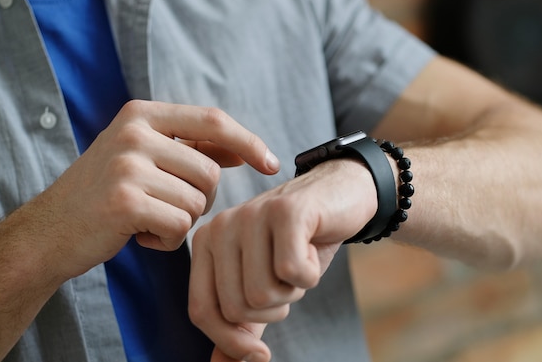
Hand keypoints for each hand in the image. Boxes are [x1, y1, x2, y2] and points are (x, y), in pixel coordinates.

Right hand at [35, 100, 279, 278]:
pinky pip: (179, 227)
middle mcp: (134, 133)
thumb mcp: (148, 158)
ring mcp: (127, 166)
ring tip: (148, 219)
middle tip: (166, 206)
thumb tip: (245, 152)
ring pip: (198, 202)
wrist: (50, 230)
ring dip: (182, 221)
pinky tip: (140, 236)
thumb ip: (194, 150)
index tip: (272, 164)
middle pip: (210, 172)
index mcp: (142, 114)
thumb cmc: (108, 193)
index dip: (248, 142)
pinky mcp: (124, 201)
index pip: (213, 119)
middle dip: (202, 199)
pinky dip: (167, 241)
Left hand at [188, 158, 377, 361]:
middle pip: (237, 308)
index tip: (261, 354)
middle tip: (287, 278)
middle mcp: (221, 226)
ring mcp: (252, 215)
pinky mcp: (286, 211)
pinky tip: (313, 248)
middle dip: (273, 309)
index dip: (231, 342)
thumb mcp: (265, 286)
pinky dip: (311, 274)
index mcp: (206, 243)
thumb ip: (240, 327)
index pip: (203, 311)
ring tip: (300, 259)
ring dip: (293, 290)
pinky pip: (293, 271)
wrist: (338, 196)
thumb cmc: (298, 244)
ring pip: (263, 294)